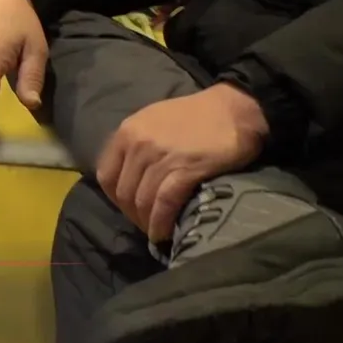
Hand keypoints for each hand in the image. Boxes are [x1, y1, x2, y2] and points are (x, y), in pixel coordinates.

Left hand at [97, 84, 269, 242]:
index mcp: (127, 131)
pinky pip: (164, 203)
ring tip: (156, 234)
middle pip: (124, 192)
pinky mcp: (185, 169)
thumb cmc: (197, 115)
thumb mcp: (154, 120)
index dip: (115, 198)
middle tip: (146, 226)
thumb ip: (136, 144)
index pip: (106, 175)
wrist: (235, 108)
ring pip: (142, 200)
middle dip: (132, 215)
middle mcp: (138, 144)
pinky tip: (165, 234)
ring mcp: (160, 157)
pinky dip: (161, 222)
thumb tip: (130, 176)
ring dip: (147, 223)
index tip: (128, 209)